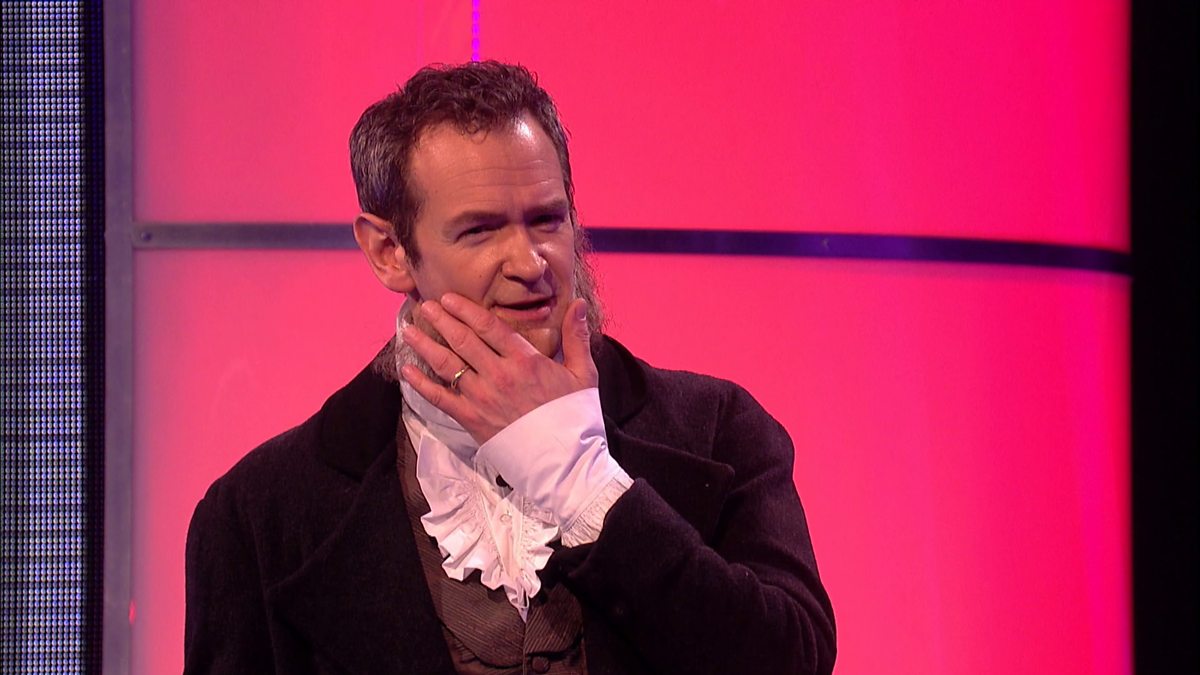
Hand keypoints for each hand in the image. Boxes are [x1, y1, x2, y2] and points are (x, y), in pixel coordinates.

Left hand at [399, 293, 597, 443]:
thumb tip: (579, 303)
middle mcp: (499, 375)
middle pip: (463, 341)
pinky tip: (407, 370)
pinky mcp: (472, 419)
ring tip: (408, 330)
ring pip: (447, 365)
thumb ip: (576, 337)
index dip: (466, 310)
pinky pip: (440, 398)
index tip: (450, 298)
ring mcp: (482, 398)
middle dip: (441, 320)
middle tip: (425, 306)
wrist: (564, 460)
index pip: (489, 327)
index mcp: (525, 361)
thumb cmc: (575, 417)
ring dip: (425, 345)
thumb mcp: (583, 373)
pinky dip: (421, 384)